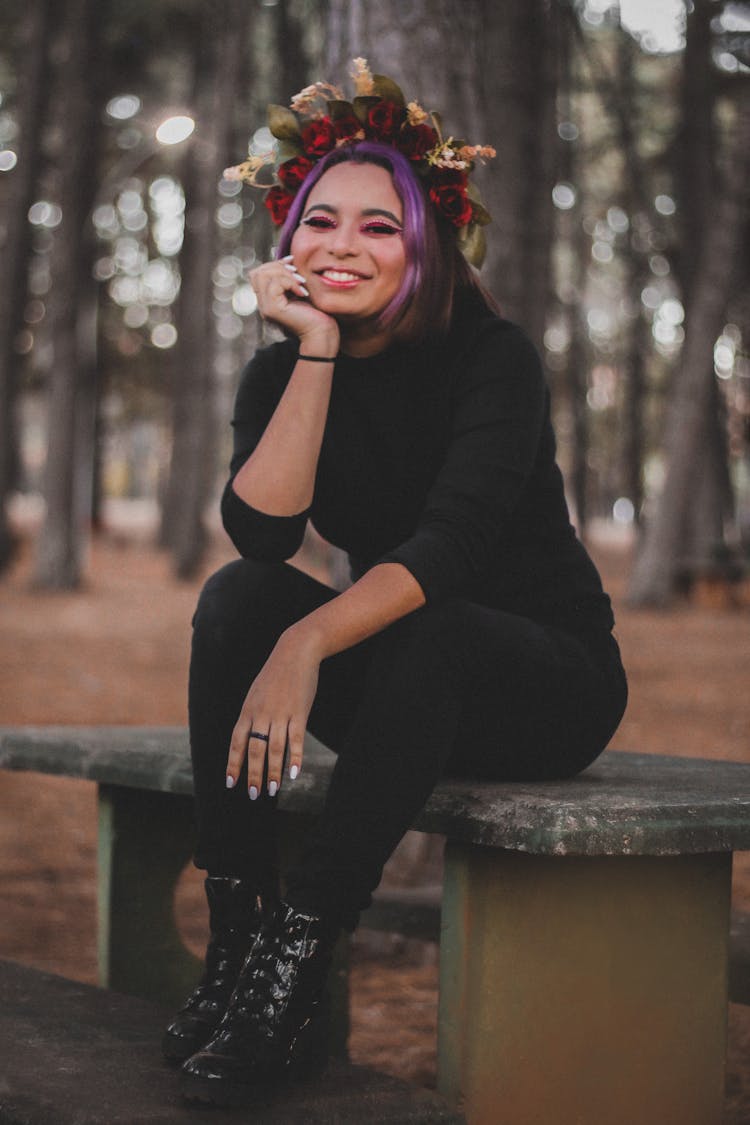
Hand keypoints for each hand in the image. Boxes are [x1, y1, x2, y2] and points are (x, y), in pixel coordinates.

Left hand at [226, 629, 320, 797]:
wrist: (295, 652)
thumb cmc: (275, 675)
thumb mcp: (256, 694)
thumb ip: (252, 716)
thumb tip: (247, 739)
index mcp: (248, 710)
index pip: (237, 742)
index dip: (233, 764)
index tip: (230, 783)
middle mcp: (261, 714)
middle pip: (255, 750)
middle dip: (253, 774)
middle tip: (254, 794)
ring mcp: (281, 713)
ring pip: (274, 748)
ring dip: (272, 772)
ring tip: (271, 790)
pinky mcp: (299, 712)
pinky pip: (296, 739)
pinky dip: (294, 758)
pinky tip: (293, 774)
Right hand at [248, 256, 338, 346]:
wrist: (322, 332)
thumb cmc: (316, 312)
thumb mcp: (299, 290)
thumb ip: (289, 278)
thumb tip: (287, 259)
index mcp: (268, 300)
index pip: (259, 273)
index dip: (274, 264)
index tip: (293, 262)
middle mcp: (263, 305)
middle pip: (258, 272)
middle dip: (279, 267)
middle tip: (298, 275)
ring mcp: (266, 308)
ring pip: (263, 276)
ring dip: (285, 274)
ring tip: (301, 283)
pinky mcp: (273, 310)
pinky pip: (274, 284)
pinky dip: (289, 282)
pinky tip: (302, 292)